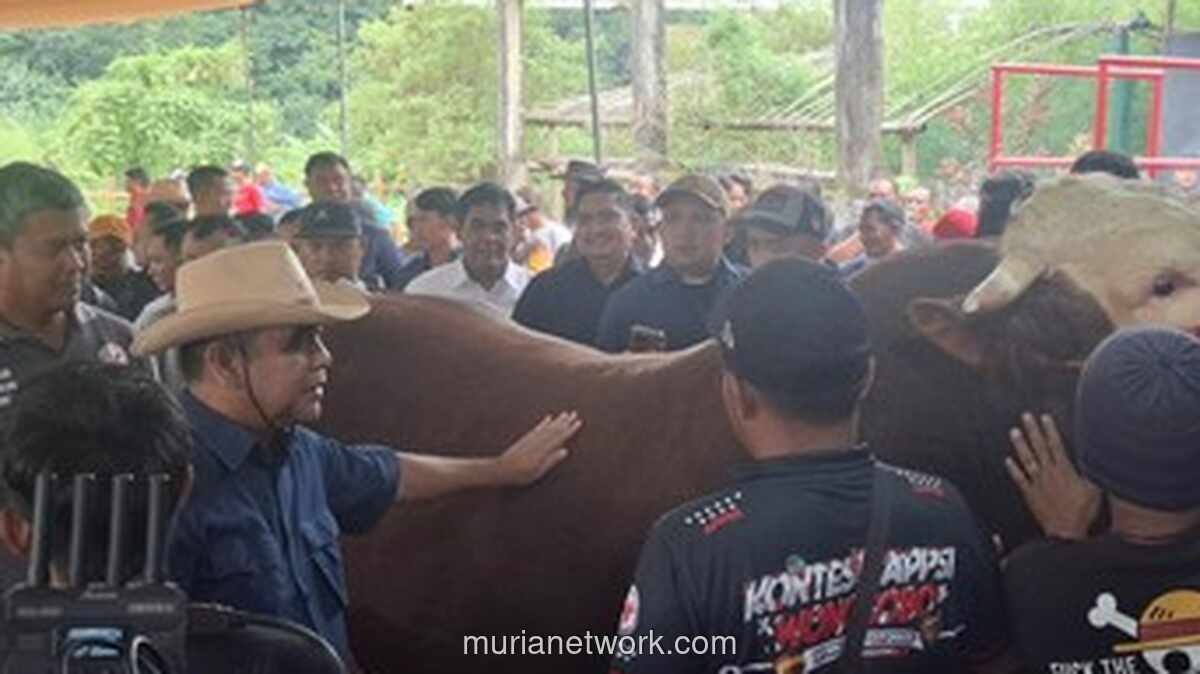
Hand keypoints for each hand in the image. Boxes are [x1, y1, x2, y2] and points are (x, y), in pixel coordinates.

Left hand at [495, 412, 581, 486]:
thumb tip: (565, 450)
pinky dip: (544, 422)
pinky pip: (537, 428)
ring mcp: (531, 438)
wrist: (501, 468)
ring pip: (547, 427)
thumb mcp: (538, 472)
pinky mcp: (525, 438)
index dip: (570, 429)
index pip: (560, 437)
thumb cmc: (520, 474)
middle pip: (554, 429)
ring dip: (557, 420)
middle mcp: (538, 441)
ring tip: (565, 414)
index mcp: (543, 450)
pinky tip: (548, 418)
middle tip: (574, 413)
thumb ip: (551, 461)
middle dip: (565, 421)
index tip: (578, 422)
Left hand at [1005, 412, 1100, 539]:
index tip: (1044, 417)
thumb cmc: (1082, 512)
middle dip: (1032, 430)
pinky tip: (1007, 460)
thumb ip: (1091, 472)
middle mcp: (1048, 473)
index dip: (1050, 430)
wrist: (1066, 531)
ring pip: (1027, 459)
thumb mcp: (1094, 489)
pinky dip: (1013, 469)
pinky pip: (1019, 479)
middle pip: (1039, 447)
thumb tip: (1094, 459)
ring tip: (1014, 432)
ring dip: (1020, 445)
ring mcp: (1037, 483)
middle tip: (1025, 417)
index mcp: (1064, 470)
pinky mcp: (1029, 494)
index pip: (1055, 444)